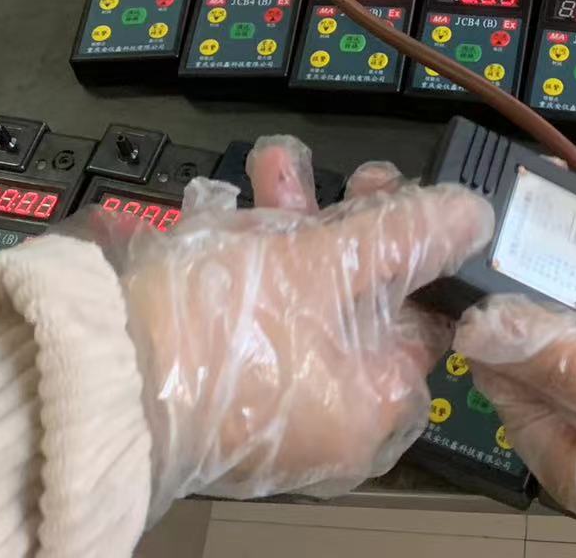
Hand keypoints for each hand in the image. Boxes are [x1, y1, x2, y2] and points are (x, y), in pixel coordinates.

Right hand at [77, 136, 491, 513]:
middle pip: (357, 300)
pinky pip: (238, 306)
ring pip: (293, 292)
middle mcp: (324, 416)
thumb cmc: (232, 323)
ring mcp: (263, 398)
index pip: (424, 321)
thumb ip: (408, 233)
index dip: (423, 248)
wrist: (99, 371)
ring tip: (273, 160)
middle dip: (348, 219)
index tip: (407, 193)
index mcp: (372, 405)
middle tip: (353, 171)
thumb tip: (476, 217)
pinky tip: (217, 199)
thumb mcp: (333, 260)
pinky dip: (234, 248)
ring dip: (288, 217)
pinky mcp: (207, 376)